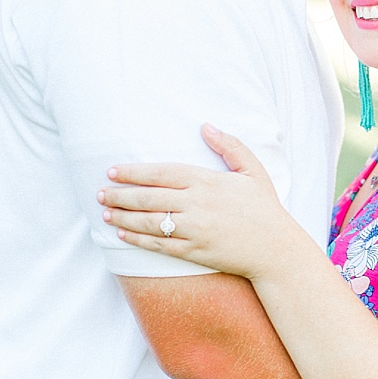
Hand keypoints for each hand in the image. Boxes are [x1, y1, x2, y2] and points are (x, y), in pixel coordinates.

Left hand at [99, 125, 301, 280]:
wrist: (276, 251)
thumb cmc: (264, 208)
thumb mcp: (252, 170)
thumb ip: (229, 146)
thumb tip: (205, 126)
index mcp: (207, 182)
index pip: (161, 173)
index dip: (134, 172)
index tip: (113, 172)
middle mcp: (197, 205)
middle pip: (149, 198)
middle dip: (121, 195)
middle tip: (101, 192)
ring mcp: (194, 230)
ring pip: (150, 222)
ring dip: (124, 216)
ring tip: (105, 211)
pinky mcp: (194, 252)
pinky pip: (160, 244)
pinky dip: (139, 239)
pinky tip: (123, 233)